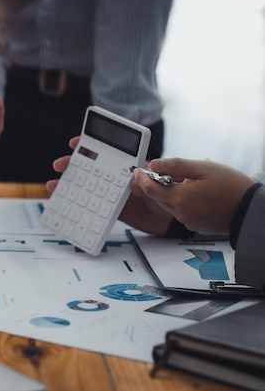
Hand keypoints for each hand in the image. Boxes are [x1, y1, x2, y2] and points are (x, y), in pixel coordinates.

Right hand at [46, 136, 172, 234]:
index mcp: (128, 164)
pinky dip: (78, 205)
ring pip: (87, 186)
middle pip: (90, 167)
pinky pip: (92, 206)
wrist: (174, 218)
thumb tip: (131, 182)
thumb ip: (145, 180)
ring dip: (69, 185)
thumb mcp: (161, 182)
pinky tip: (64, 204)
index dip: (90, 144)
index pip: (107, 151)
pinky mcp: (112, 209)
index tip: (75, 142)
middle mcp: (117, 176)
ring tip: (53, 186)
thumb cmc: (171, 193)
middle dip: (72, 164)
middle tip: (59, 165)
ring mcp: (112, 192)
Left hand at [132, 158, 255, 233]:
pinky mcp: (195, 226)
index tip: (138, 171)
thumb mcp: (203, 168)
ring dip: (173, 192)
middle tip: (168, 171)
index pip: (150, 188)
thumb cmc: (232, 187)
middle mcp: (180, 213)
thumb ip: (175, 166)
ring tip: (192, 180)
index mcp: (179, 198)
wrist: (251, 210)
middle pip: (159, 197)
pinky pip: (182, 211)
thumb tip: (154, 165)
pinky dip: (183, 201)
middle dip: (159, 183)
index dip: (141, 178)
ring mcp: (188, 221)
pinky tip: (199, 192)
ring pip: (170, 204)